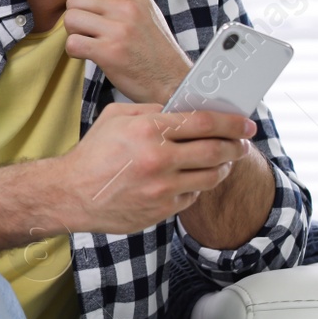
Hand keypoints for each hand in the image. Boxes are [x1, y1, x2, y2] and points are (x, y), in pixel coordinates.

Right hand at [55, 102, 254, 233]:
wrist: (72, 193)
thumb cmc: (93, 154)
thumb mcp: (116, 117)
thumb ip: (151, 109)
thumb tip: (182, 109)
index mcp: (148, 130)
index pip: (203, 122)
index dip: (231, 122)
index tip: (245, 123)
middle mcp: (158, 159)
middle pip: (216, 150)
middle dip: (237, 145)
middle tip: (243, 142)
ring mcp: (162, 187)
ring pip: (211, 176)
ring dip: (223, 167)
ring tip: (223, 161)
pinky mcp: (161, 209)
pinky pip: (193, 196)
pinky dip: (197, 186)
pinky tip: (191, 179)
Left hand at [62, 0, 192, 104]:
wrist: (172, 81)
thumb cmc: (152, 48)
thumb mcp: (143, 11)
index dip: (85, 5)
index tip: (96, 21)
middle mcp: (127, 6)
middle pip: (74, 0)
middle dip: (76, 18)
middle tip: (89, 34)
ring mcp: (119, 29)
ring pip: (70, 19)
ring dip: (74, 34)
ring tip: (90, 44)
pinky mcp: (109, 52)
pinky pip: (72, 43)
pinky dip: (74, 52)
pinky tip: (89, 56)